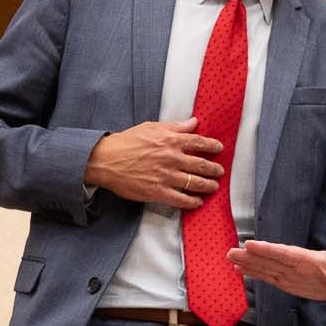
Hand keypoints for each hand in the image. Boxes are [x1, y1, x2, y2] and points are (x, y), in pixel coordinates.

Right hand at [83, 119, 225, 210]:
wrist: (106, 160)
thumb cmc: (126, 142)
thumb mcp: (151, 127)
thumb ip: (174, 126)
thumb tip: (193, 122)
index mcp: (171, 140)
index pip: (199, 142)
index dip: (212, 146)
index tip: (219, 149)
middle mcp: (172, 158)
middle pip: (201, 164)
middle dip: (214, 169)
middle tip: (219, 172)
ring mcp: (166, 176)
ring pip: (194, 183)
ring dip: (207, 186)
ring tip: (213, 187)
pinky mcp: (158, 192)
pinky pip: (181, 199)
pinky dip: (192, 202)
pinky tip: (197, 202)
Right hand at [227, 241, 325, 323]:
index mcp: (311, 260)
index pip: (287, 254)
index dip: (269, 250)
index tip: (251, 245)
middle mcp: (298, 265)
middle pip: (272, 259)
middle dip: (252, 256)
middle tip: (231, 252)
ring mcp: (293, 273)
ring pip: (268, 267)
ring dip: (250, 264)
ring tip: (231, 259)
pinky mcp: (291, 282)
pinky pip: (270, 277)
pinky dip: (256, 274)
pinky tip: (242, 270)